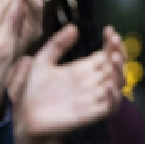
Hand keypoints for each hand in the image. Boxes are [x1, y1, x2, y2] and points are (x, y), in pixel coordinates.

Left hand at [12, 24, 123, 141]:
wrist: (24, 116)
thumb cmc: (32, 90)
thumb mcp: (42, 62)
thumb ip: (56, 45)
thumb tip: (74, 27)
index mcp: (83, 69)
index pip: (105, 54)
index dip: (111, 42)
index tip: (109, 30)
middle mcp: (92, 83)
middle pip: (114, 66)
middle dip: (119, 53)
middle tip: (115, 40)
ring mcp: (93, 98)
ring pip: (117, 84)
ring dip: (120, 71)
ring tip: (115, 57)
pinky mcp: (90, 115)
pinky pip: (109, 107)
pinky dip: (113, 97)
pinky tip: (109, 85)